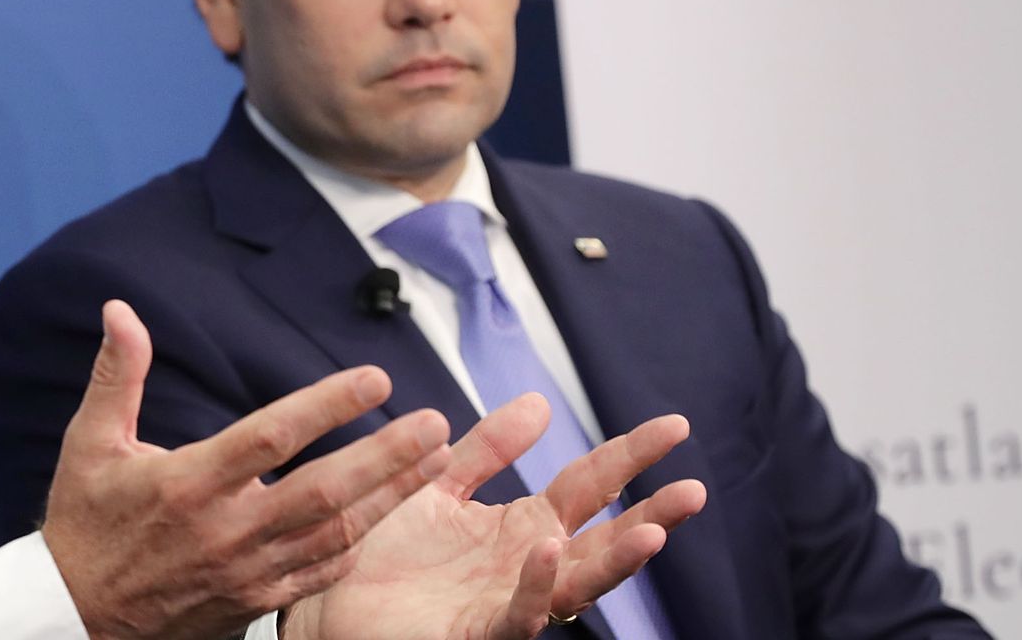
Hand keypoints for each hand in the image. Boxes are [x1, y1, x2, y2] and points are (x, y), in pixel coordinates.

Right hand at [42, 300, 455, 639]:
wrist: (77, 620)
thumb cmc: (85, 523)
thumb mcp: (90, 444)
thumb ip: (117, 375)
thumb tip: (119, 311)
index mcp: (189, 483)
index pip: (272, 437)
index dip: (328, 405)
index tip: (375, 378)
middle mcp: (226, 530)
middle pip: (323, 490)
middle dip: (386, 456)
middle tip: (437, 423)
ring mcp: (246, 572)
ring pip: (334, 533)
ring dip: (391, 496)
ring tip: (436, 459)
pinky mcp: (255, 603)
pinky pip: (321, 574)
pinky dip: (359, 543)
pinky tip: (391, 514)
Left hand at [283, 394, 705, 639]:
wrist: (327, 604)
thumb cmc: (383, 554)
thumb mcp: (438, 484)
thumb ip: (487, 448)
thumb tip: (541, 403)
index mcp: (522, 526)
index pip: (590, 485)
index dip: (630, 455)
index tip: (675, 424)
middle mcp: (525, 565)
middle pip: (603, 539)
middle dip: (651, 517)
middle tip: (694, 491)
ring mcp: (506, 600)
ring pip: (576, 584)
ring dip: (615, 561)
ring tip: (652, 533)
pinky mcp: (476, 631)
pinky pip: (515, 614)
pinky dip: (537, 587)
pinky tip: (550, 553)